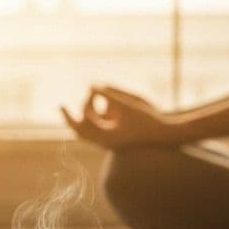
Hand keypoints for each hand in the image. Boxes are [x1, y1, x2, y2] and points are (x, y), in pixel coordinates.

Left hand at [61, 86, 177, 149]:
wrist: (167, 137)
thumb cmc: (149, 121)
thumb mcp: (128, 105)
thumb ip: (110, 95)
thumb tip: (91, 85)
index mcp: (106, 139)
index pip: (80, 128)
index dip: (68, 116)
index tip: (60, 104)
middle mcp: (107, 143)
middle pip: (82, 130)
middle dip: (77, 113)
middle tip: (67, 103)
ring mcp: (112, 141)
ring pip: (92, 127)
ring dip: (91, 111)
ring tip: (96, 94)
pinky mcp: (118, 137)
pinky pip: (102, 125)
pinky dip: (100, 113)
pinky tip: (104, 100)